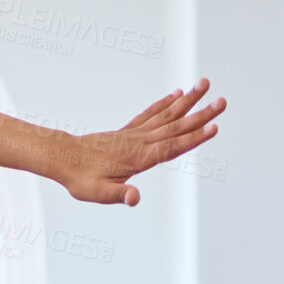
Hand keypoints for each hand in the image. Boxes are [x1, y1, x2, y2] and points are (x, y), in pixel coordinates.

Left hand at [53, 78, 225, 206]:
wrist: (61, 158)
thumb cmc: (80, 178)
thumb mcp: (98, 193)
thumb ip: (119, 194)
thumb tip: (135, 199)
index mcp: (139, 157)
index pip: (172, 147)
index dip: (193, 138)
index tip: (215, 127)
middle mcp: (140, 142)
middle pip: (176, 127)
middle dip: (201, 115)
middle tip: (223, 101)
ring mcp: (135, 134)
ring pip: (167, 115)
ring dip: (188, 100)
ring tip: (205, 84)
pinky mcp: (128, 131)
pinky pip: (151, 114)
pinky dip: (165, 103)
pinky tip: (177, 94)